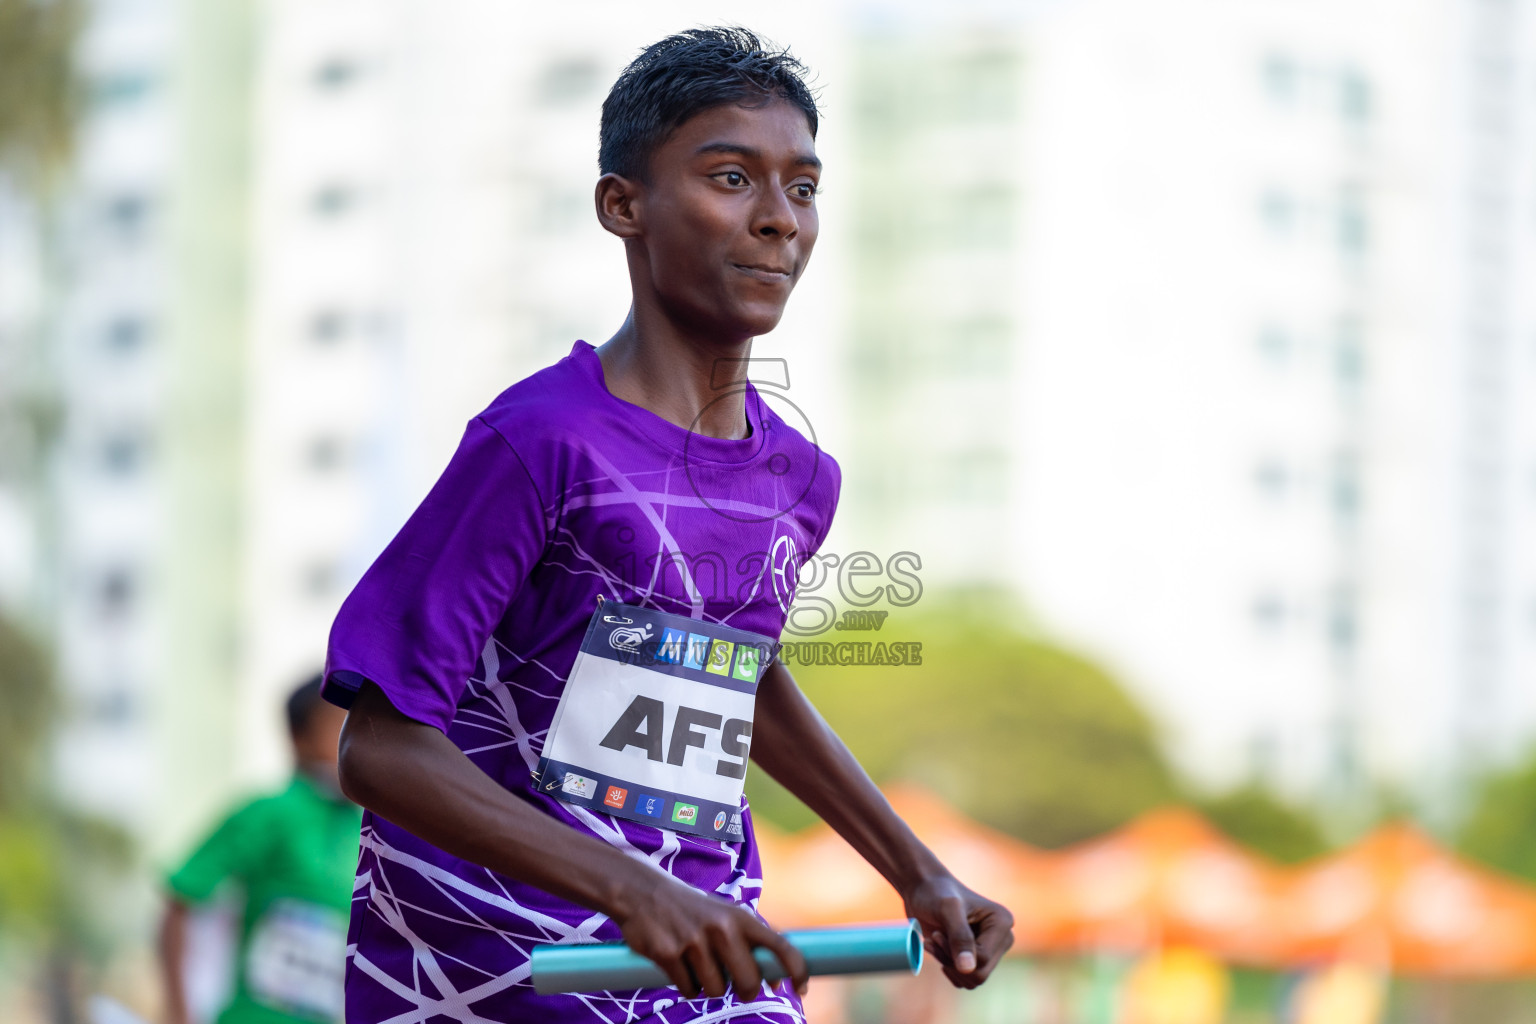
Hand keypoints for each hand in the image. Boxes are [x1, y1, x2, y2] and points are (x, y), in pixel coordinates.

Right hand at [613, 873, 808, 1000]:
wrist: (643, 892)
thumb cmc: (692, 909)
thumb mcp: (726, 914)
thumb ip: (751, 942)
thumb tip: (779, 981)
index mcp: (741, 917)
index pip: (781, 946)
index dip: (797, 971)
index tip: (802, 989)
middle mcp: (722, 928)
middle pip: (748, 982)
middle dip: (744, 990)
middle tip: (735, 983)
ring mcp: (695, 941)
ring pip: (717, 990)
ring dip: (709, 986)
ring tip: (699, 964)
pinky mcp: (669, 954)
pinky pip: (689, 990)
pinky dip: (687, 986)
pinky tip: (680, 966)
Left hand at [904, 874, 1013, 988]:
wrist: (923, 889)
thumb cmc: (935, 893)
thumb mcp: (947, 910)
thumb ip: (959, 937)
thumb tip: (968, 970)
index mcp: (1003, 922)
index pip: (983, 959)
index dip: (955, 953)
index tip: (937, 934)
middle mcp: (1002, 938)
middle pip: (980, 974)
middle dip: (952, 961)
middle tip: (935, 939)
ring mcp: (991, 949)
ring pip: (972, 980)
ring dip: (948, 964)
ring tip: (935, 942)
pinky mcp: (978, 957)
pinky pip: (966, 980)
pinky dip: (948, 968)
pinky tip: (937, 948)